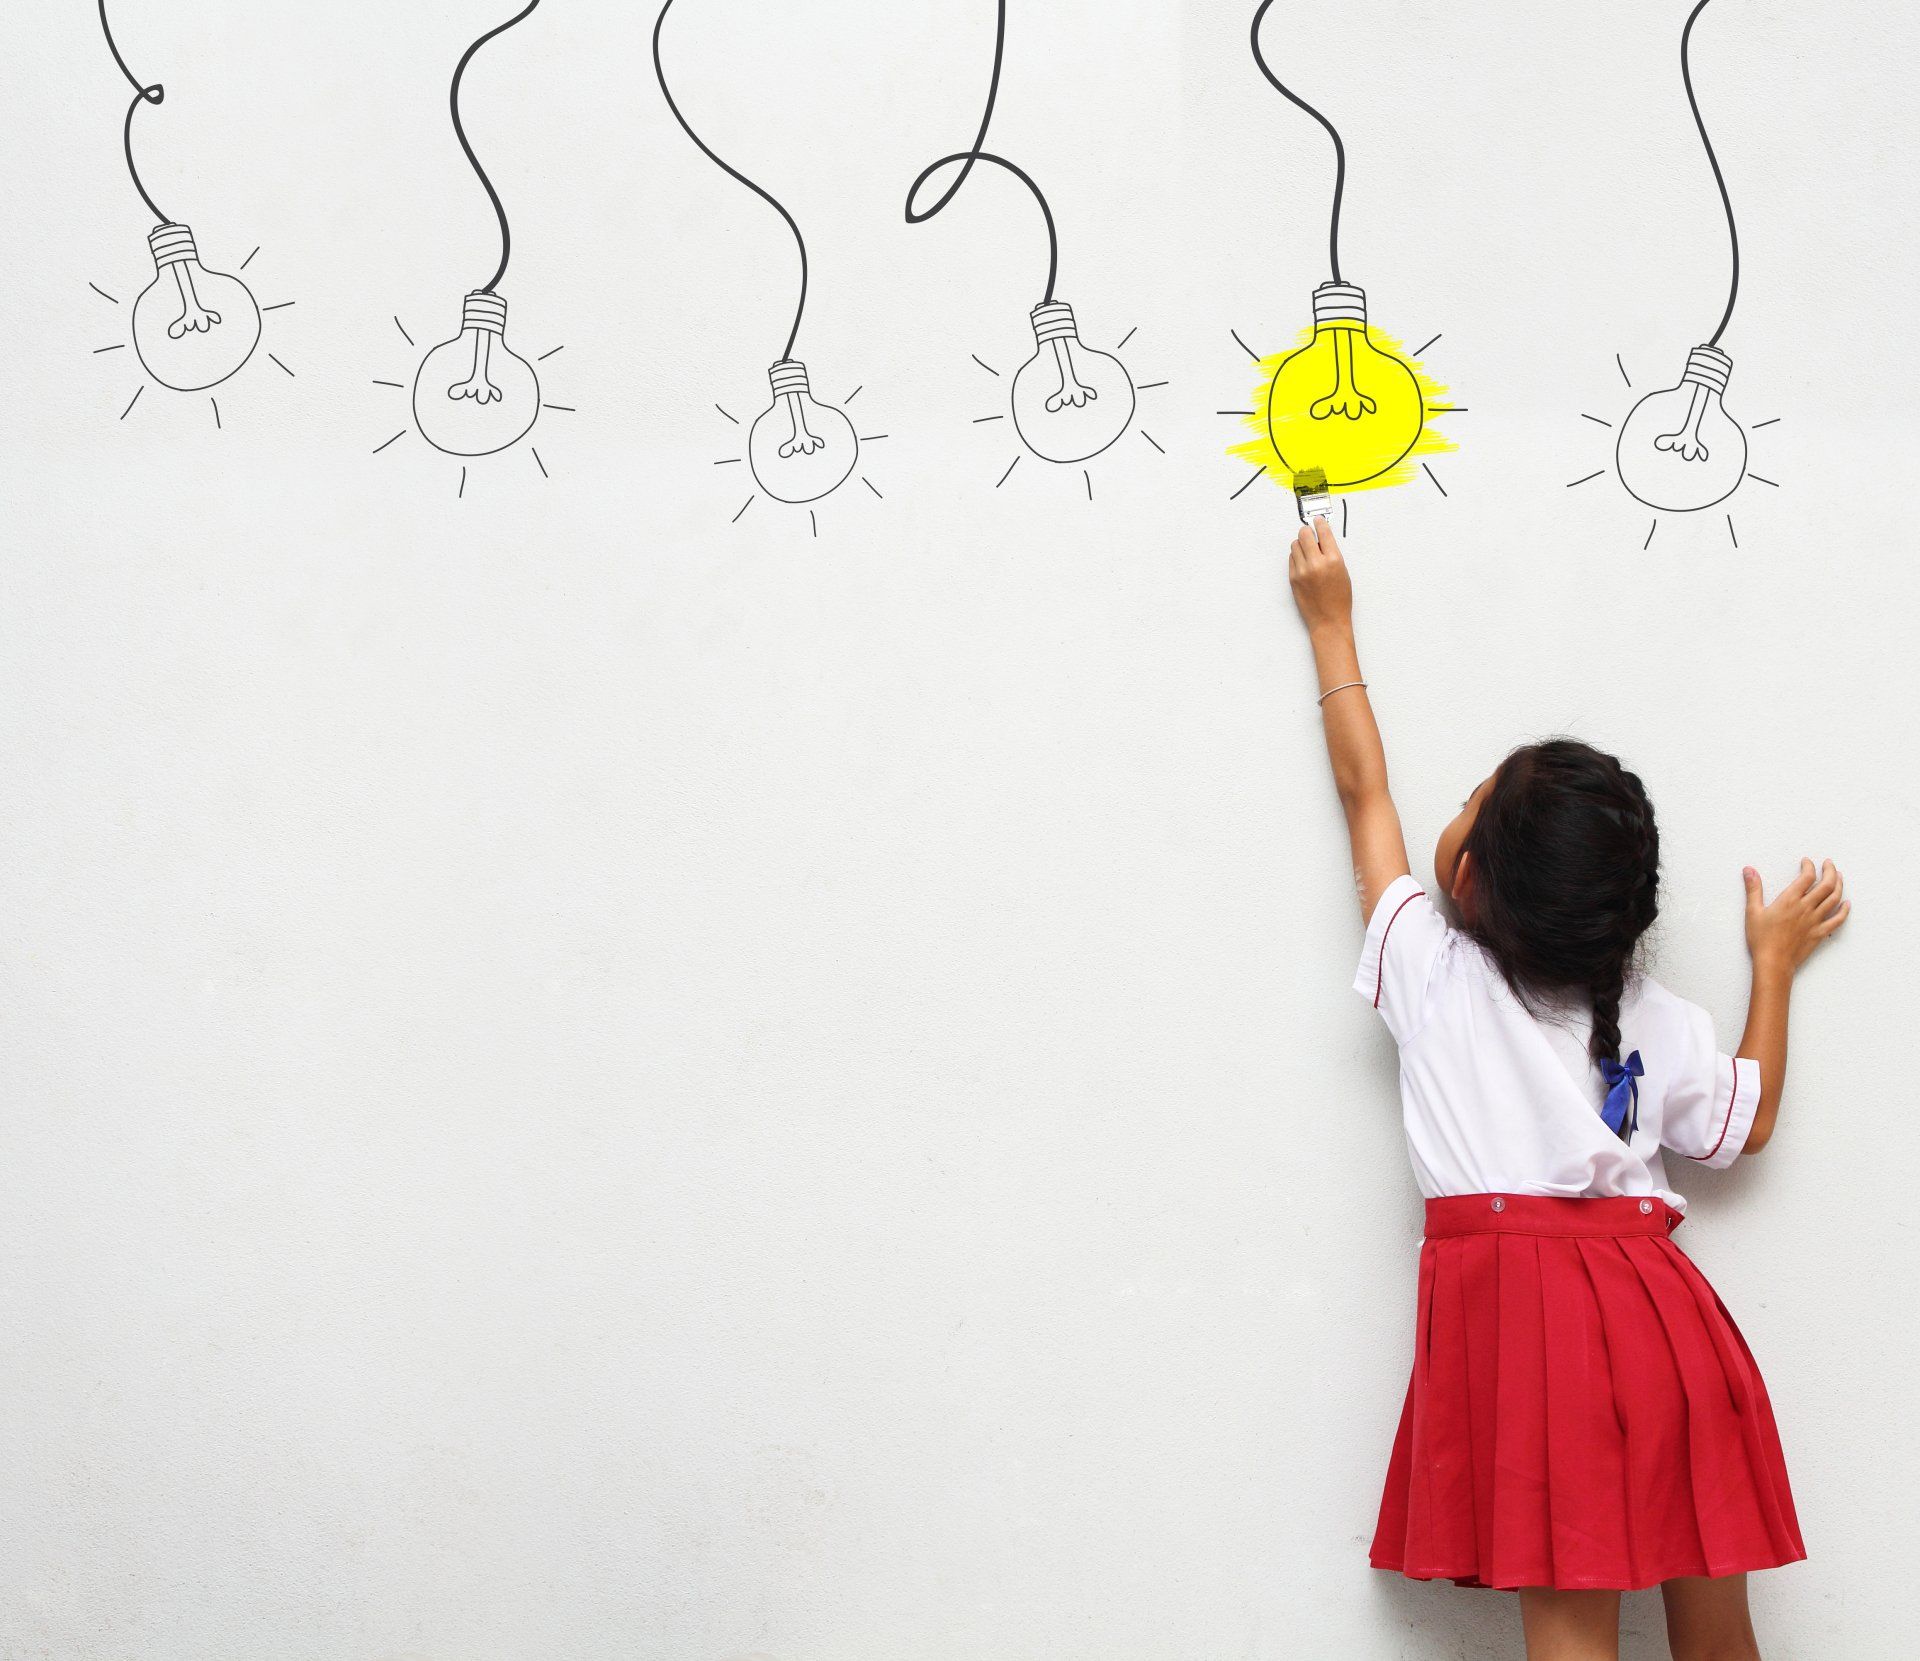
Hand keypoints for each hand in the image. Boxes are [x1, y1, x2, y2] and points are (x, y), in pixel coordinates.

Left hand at [1289, 516, 1352, 634]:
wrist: (1328, 620)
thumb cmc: (1339, 599)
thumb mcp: (1343, 572)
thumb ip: (1332, 554)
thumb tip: (1321, 540)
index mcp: (1333, 560)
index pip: (1323, 532)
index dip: (1320, 524)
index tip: (1318, 520)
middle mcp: (1316, 563)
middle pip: (1304, 534)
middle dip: (1307, 531)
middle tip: (1310, 533)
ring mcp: (1302, 571)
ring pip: (1295, 545)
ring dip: (1301, 544)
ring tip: (1308, 551)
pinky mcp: (1293, 578)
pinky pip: (1291, 558)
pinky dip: (1297, 556)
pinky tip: (1304, 562)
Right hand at [1745, 859, 1849, 974]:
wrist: (1773, 962)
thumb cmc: (1761, 938)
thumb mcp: (1753, 911)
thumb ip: (1753, 889)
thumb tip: (1749, 870)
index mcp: (1790, 900)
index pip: (1806, 877)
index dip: (1809, 866)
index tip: (1807, 862)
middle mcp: (1806, 908)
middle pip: (1826, 884)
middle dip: (1830, 871)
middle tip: (1829, 864)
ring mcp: (1816, 920)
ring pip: (1834, 899)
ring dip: (1839, 885)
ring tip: (1839, 877)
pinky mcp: (1820, 933)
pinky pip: (1838, 919)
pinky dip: (1845, 910)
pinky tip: (1847, 904)